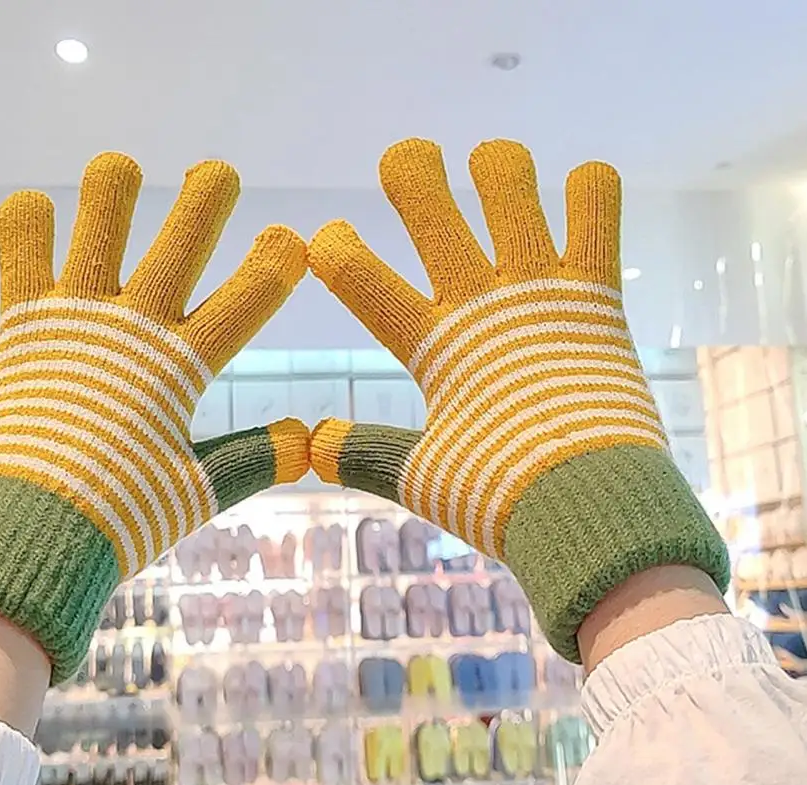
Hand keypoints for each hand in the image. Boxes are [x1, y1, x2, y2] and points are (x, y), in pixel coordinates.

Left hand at [0, 152, 307, 680]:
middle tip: (218, 173)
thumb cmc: (123, 516)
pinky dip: (27, 225)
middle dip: (206, 200)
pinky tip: (37, 209)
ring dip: (113, 190)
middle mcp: (132, 332)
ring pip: (98, 226)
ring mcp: (75, 323)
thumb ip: (256, 458)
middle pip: (179, 244)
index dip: (274, 265)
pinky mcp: (22, 328)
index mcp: (180, 370)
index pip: (244, 301)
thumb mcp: (199, 490)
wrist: (33, 536)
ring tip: (120, 168)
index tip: (294, 238)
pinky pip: (21, 254)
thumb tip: (311, 440)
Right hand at [308, 138, 726, 659]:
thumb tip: (308, 447)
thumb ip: (363, 454)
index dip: (335, 250)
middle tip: (405, 159)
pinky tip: (577, 189)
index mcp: (433, 348)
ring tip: (491, 164)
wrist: (591, 505)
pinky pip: (596, 213)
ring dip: (496, 166)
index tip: (325, 239)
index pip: (363, 281)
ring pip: (511, 190)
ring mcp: (541, 295)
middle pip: (433, 211)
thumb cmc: (499, 493)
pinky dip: (588, 189)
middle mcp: (483, 306)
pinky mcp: (596, 297)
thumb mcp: (419, 478)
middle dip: (410, 171)